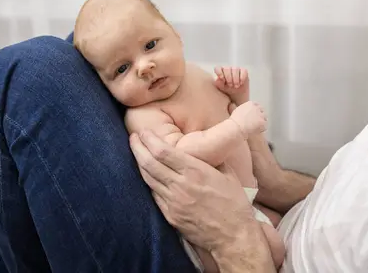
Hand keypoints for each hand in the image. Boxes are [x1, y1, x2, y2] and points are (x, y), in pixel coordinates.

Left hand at [129, 130, 258, 252]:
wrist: (233, 236)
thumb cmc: (234, 203)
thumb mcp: (228, 174)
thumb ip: (213, 159)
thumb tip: (204, 146)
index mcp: (195, 172)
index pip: (163, 152)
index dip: (150, 140)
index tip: (144, 131)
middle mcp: (180, 185)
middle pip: (149, 163)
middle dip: (138, 147)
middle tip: (133, 137)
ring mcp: (173, 202)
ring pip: (148, 179)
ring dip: (139, 163)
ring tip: (136, 151)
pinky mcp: (170, 216)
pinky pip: (154, 195)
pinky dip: (149, 182)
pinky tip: (147, 174)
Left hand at [214, 66, 249, 103]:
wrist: (237, 95)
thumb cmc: (228, 90)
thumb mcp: (222, 88)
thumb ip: (219, 83)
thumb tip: (217, 79)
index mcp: (220, 72)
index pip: (218, 68)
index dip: (219, 72)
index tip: (222, 79)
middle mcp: (228, 69)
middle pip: (227, 68)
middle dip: (228, 77)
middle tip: (230, 85)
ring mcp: (236, 69)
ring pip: (235, 69)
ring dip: (235, 78)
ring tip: (236, 86)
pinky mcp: (243, 71)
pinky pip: (243, 71)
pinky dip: (242, 77)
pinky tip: (241, 83)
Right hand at [230, 101, 266, 136]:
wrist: (236, 127)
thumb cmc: (234, 121)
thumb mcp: (237, 111)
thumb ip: (243, 109)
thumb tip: (243, 111)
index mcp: (250, 103)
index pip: (256, 105)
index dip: (256, 110)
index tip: (254, 115)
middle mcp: (256, 108)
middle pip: (262, 110)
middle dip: (260, 115)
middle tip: (256, 122)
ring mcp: (260, 114)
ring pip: (265, 118)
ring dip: (261, 122)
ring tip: (255, 128)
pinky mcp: (262, 122)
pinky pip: (264, 126)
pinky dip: (261, 129)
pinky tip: (255, 132)